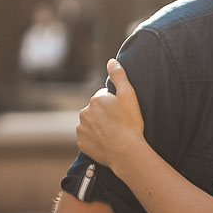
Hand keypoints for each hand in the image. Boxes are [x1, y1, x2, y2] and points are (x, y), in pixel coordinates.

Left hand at [74, 57, 145, 173]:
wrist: (126, 152)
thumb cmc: (130, 123)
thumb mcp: (129, 95)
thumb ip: (119, 76)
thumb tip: (111, 61)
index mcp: (96, 99)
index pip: (104, 98)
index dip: (115, 105)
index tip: (122, 113)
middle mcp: (84, 112)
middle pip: (96, 111)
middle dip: (104, 115)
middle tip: (119, 124)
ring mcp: (81, 129)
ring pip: (90, 124)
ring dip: (98, 127)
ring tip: (113, 135)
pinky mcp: (81, 143)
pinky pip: (88, 139)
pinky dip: (95, 140)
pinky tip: (106, 143)